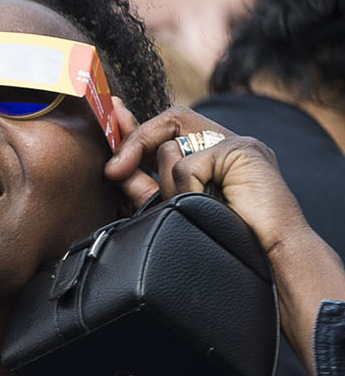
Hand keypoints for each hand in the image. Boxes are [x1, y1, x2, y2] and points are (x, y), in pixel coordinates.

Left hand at [104, 104, 310, 256]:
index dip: (136, 124)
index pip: (168, 128)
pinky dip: (188, 189)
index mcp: (209, 156)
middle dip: (136, 142)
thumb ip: (146, 187)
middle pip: (169, 122)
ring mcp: (237, 143)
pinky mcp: (243, 149)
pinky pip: (190, 164)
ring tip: (189, 206)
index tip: (111, 115)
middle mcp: (224, 144)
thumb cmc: (222, 240)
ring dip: (167, 185)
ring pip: (173, 149)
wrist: (265, 260)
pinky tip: (208, 203)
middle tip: (114, 169)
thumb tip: (115, 169)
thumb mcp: (172, 207)